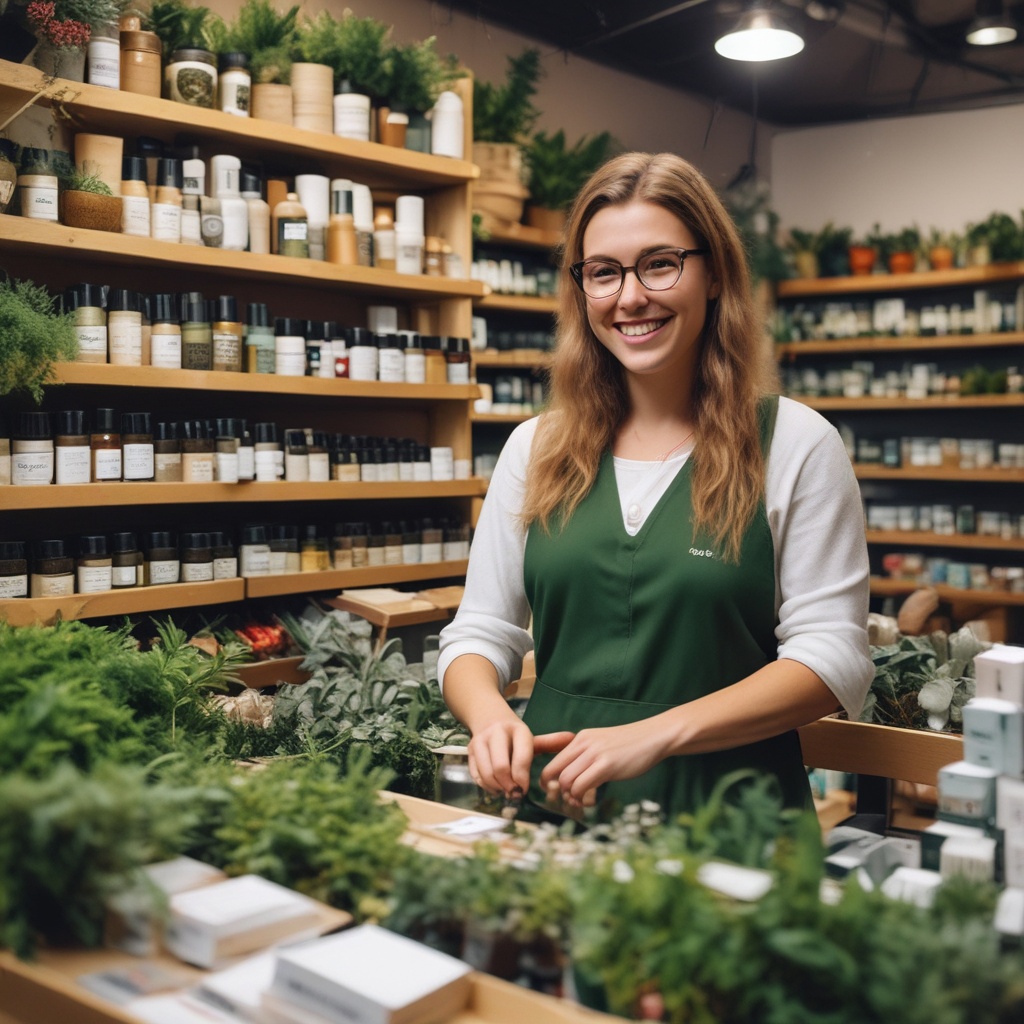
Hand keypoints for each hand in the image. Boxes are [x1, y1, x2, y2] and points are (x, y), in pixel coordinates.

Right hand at [467, 716, 533, 796]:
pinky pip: (476, 775)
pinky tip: (495, 787)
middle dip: (508, 786)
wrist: (492, 719)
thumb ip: (527, 764)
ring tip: (505, 790)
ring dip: (496, 788)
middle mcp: (497, 732)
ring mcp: (480, 740)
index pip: (521, 758)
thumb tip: (519, 791)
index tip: (523, 790)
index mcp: (518, 730)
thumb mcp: (529, 742)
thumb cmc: (515, 737)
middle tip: (513, 793)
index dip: (522, 780)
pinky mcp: (469, 749)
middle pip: (500, 767)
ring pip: (486, 774)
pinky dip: (486, 786)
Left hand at [535, 720, 669, 803]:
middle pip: (554, 771)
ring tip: (579, 802)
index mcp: (580, 738)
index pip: (552, 761)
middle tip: (566, 800)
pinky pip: (581, 785)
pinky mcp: (606, 765)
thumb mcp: (602, 744)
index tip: (554, 792)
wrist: (655, 736)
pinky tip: (588, 801)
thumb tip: (572, 777)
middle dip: (556, 791)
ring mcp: (594, 753)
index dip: (548, 780)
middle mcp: (583, 743)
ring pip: (566, 780)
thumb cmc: (630, 745)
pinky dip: (580, 797)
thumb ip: (586, 756)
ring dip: (570, 796)